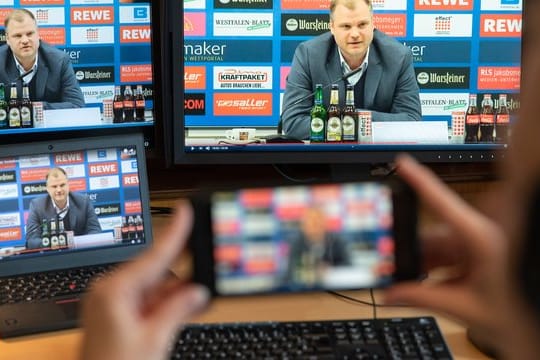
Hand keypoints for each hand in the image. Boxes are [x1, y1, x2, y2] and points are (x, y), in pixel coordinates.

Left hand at [80, 201, 208, 359]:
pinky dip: (165, 302)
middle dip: (181, 274)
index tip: (185, 209)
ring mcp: (112, 301)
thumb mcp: (154, 340)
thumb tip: (197, 291)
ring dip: (175, 293)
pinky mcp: (116, 312)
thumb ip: (178, 310)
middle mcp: (110, 291)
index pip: (153, 255)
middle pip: (155, 270)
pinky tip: (184, 306)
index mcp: (115, 292)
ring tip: (198, 299)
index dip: (174, 231)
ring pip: (153, 286)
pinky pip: (146, 298)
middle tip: (207, 270)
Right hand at [384, 155, 528, 355]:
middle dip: (412, 249)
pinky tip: (423, 281)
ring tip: (407, 281)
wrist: (528, 324)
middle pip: (432, 232)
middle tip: (392, 264)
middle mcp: (478, 236)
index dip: (420, 180)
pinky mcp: (471, 253)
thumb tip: (391, 293)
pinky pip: (442, 253)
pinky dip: (430, 266)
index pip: (444, 203)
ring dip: (420, 261)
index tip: (402, 163)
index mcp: (482, 240)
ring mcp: (474, 244)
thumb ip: (422, 298)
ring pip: (435, 244)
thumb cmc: (512, 313)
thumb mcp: (463, 307)